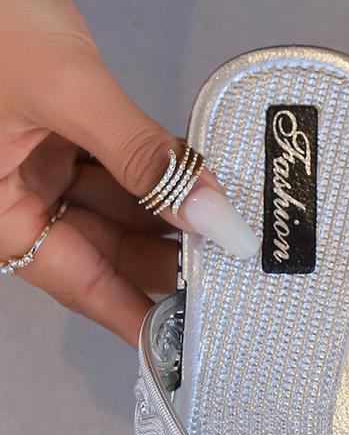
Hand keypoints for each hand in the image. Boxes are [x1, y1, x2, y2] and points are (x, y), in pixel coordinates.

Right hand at [0, 0, 258, 343]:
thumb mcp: (67, 90)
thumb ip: (145, 158)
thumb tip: (216, 221)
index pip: (86, 288)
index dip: (145, 317)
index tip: (201, 343)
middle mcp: (18, 199)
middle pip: (110, 252)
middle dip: (173, 262)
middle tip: (240, 279)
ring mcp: (40, 165)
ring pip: (122, 212)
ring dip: (176, 220)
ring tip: (236, 238)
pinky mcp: (64, 133)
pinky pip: (123, 170)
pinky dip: (164, 179)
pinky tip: (207, 189)